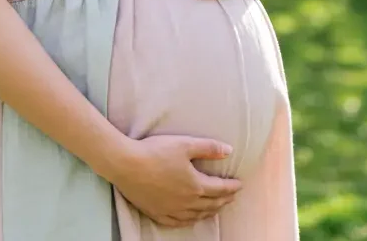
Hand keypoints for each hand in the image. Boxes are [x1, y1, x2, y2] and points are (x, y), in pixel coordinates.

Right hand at [108, 134, 241, 226]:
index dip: (231, 187)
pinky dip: (189, 220)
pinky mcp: (157, 213)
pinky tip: (191, 219)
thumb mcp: (185, 144)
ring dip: (210, 211)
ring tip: (216, 207)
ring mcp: (171, 210)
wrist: (127, 165)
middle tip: (232, 196)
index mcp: (195, 185)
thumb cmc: (156, 151)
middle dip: (224, 200)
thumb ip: (209, 148)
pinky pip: (178, 222)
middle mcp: (186, 202)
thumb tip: (229, 150)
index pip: (219, 189)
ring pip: (196, 215)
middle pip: (211, 204)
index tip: (239, 185)